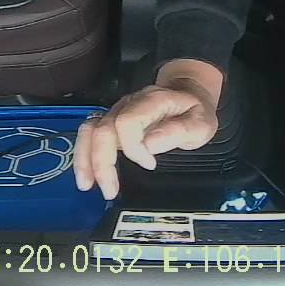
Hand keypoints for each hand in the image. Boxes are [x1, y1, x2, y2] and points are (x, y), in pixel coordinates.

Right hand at [73, 59, 222, 199]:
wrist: (188, 94)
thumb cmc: (194, 112)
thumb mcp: (200, 123)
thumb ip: (178, 132)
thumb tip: (149, 145)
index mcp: (152, 101)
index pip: (128, 121)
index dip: (133, 147)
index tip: (149, 164)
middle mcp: (129, 103)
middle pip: (103, 128)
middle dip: (102, 162)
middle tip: (110, 190)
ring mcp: (117, 111)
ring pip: (89, 130)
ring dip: (85, 159)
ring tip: (86, 185)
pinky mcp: (111, 121)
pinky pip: (89, 135)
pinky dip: (84, 156)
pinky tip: (87, 176)